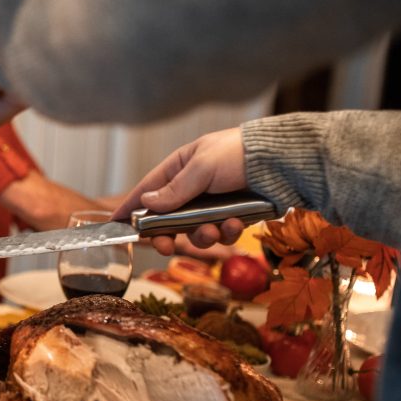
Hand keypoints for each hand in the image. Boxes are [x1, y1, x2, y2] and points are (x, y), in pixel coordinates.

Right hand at [113, 127, 249, 254]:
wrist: (284, 162)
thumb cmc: (239, 154)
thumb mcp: (202, 168)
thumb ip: (175, 190)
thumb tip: (146, 202)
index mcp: (180, 168)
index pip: (147, 190)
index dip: (131, 207)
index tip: (116, 224)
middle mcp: (193, 188)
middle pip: (168, 220)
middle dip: (167, 235)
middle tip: (166, 247)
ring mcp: (213, 204)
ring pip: (195, 231)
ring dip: (202, 236)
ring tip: (214, 230)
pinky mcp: (232, 216)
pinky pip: (221, 233)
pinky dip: (227, 233)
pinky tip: (235, 224)